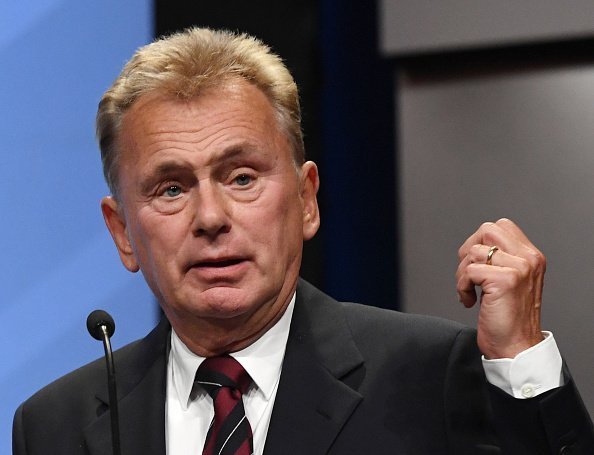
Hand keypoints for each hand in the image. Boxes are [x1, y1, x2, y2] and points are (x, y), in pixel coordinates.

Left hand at [456, 218, 545, 358]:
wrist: (516, 347)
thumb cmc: (508, 318)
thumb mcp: (510, 280)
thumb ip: (501, 259)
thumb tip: (474, 246)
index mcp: (531, 256)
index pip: (500, 226)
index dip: (479, 242)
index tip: (476, 264)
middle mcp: (529, 259)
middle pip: (487, 230)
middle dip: (468, 252)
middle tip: (468, 275)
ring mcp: (519, 268)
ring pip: (474, 252)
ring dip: (463, 274)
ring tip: (470, 292)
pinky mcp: (505, 280)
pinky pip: (469, 271)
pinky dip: (462, 287)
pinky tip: (470, 301)